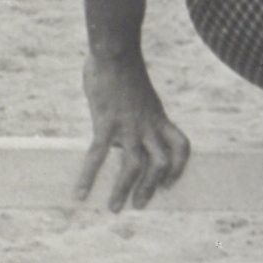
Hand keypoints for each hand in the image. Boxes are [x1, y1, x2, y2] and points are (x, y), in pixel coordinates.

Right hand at [78, 54, 190, 211]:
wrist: (115, 55)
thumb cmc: (124, 72)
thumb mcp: (140, 96)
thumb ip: (137, 112)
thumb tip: (124, 120)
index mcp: (159, 118)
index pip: (182, 146)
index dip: (180, 167)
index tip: (171, 182)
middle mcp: (148, 126)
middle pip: (159, 164)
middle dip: (151, 188)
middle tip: (140, 205)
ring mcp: (128, 127)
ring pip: (133, 167)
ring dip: (124, 190)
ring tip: (115, 208)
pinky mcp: (105, 124)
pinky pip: (97, 157)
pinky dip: (88, 177)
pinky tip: (80, 193)